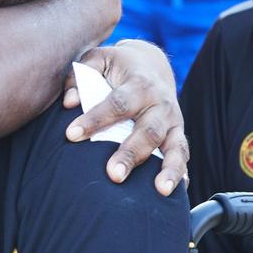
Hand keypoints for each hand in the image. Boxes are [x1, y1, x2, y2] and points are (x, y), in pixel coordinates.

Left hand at [62, 40, 187, 196]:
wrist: (151, 64)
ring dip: (169, 170)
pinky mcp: (178, 134)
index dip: (94, 119)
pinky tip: (173, 192)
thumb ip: (80, 76)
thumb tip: (69, 103)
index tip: (71, 135)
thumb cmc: (117, 66)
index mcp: (139, 83)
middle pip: (148, 131)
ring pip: (175, 147)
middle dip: (131, 154)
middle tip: (113, 174)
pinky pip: (183, 156)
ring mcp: (173, 121)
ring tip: (160, 191)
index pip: (116, 103)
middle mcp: (160, 103)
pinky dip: (180, 174)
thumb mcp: (98, 60)